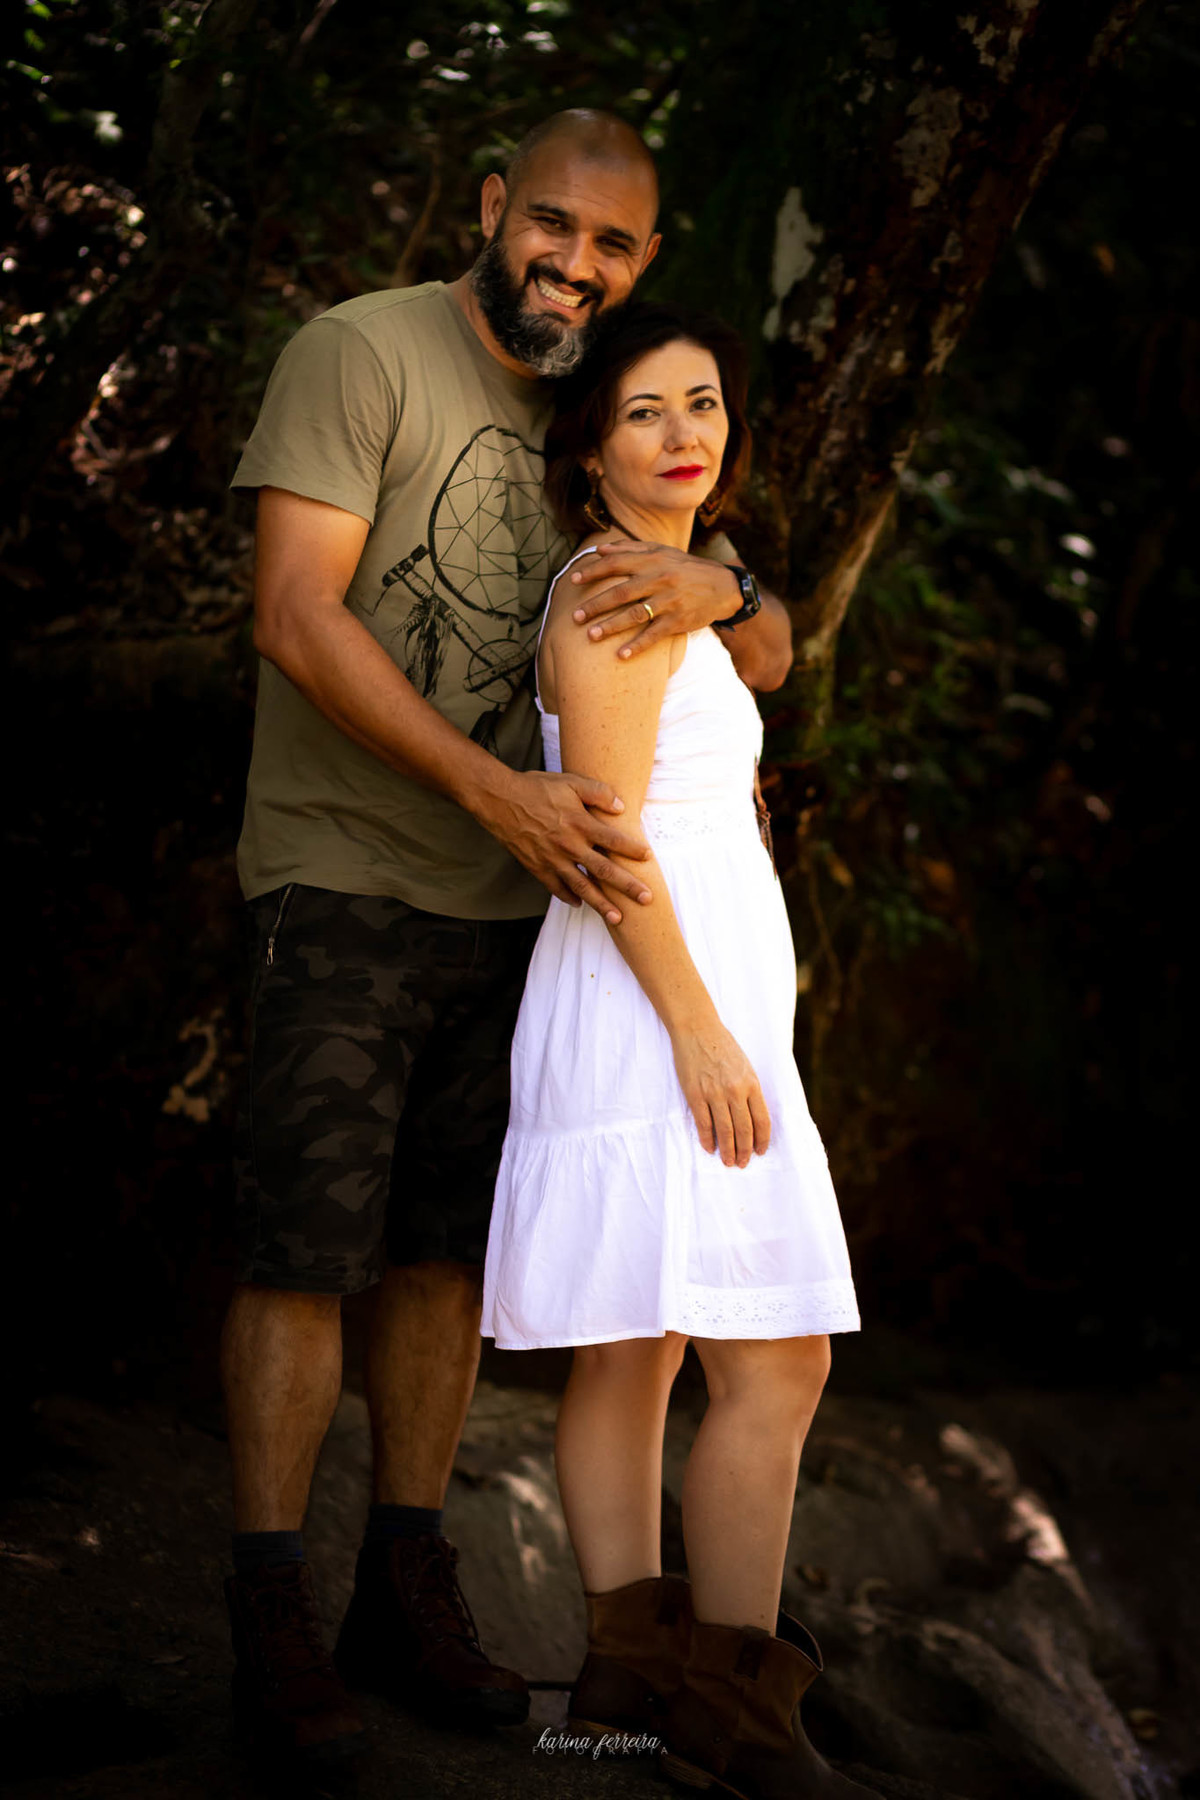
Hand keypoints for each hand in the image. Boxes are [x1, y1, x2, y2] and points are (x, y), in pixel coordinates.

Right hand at [477, 768, 652, 923]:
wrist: (499, 801)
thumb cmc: (536, 788)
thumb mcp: (570, 781)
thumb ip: (598, 792)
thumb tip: (621, 807)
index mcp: (580, 823)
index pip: (614, 840)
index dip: (633, 849)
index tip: (648, 858)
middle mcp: (570, 846)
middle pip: (604, 871)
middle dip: (627, 886)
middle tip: (647, 899)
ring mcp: (553, 860)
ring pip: (583, 887)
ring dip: (601, 904)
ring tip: (618, 918)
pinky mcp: (538, 868)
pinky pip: (556, 888)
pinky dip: (569, 897)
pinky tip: (581, 904)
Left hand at [570, 539, 740, 659]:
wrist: (722, 586)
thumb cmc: (685, 568)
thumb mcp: (661, 552)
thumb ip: (630, 549)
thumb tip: (599, 549)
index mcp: (652, 561)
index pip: (616, 563)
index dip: (593, 572)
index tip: (573, 580)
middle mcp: (659, 579)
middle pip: (620, 592)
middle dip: (595, 605)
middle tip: (575, 617)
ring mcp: (669, 601)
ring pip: (634, 615)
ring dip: (610, 626)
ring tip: (590, 636)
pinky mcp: (678, 621)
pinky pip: (654, 635)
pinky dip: (637, 646)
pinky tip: (621, 655)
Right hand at [671, 1020, 770, 1167]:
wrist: (697, 1029)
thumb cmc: (723, 1047)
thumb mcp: (745, 1067)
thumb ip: (749, 1091)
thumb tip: (752, 1118)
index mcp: (752, 1084)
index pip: (762, 1120)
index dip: (762, 1140)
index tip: (761, 1152)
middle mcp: (735, 1090)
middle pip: (744, 1130)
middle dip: (745, 1151)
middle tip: (743, 1163)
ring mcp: (715, 1093)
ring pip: (725, 1131)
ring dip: (728, 1150)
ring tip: (728, 1162)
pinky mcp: (695, 1094)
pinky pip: (704, 1123)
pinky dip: (707, 1139)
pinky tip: (709, 1147)